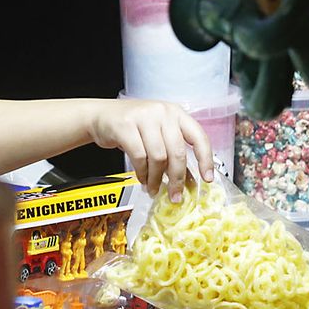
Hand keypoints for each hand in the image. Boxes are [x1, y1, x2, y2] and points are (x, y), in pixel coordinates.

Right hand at [90, 100, 213, 200]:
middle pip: (177, 152)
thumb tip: (189, 181)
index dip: (205, 159)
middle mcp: (163, 112)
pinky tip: (142, 179)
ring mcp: (144, 117)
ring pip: (158, 157)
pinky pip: (139, 157)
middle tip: (175, 196)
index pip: (199, 137)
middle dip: (177, 178)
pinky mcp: (125, 125)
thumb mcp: (158, 135)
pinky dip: (142, 173)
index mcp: (176, 114)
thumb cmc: (133, 127)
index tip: (207, 178)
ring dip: (156, 179)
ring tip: (153, 188)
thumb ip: (173, 153)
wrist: (102, 116)